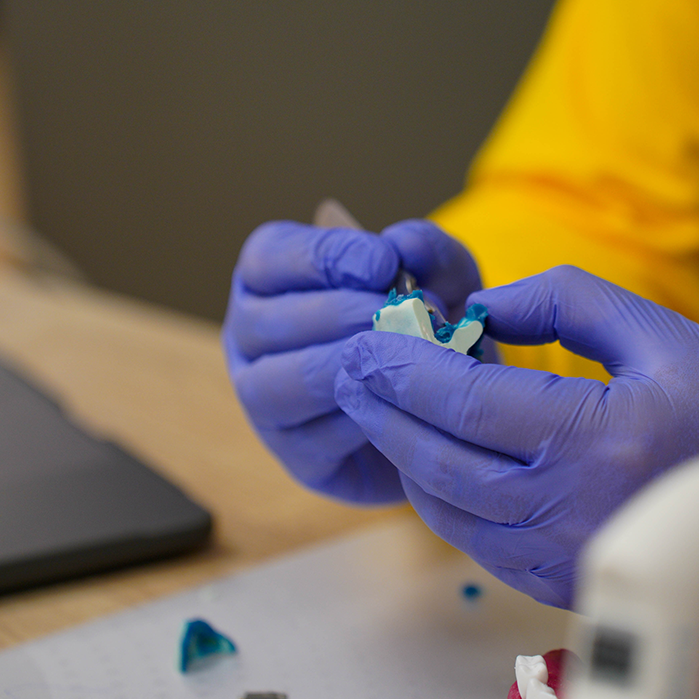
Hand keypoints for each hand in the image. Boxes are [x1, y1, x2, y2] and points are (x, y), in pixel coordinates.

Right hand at [224, 218, 481, 503]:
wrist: (448, 405)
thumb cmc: (427, 322)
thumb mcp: (440, 275)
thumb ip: (427, 249)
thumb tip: (403, 243)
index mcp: (270, 278)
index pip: (270, 258)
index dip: (325, 257)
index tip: (385, 262)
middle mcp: (251, 336)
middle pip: (265, 322)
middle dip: (339, 314)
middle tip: (402, 315)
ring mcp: (264, 400)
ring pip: (275, 384)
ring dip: (340, 367)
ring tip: (401, 356)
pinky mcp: (297, 455)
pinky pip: (312, 439)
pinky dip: (359, 419)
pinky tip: (402, 402)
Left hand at [334, 266, 698, 605]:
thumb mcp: (658, 333)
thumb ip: (564, 301)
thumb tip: (481, 310)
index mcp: (596, 440)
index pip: (465, 403)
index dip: (404, 368)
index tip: (368, 338)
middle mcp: (569, 509)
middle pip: (436, 459)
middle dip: (379, 409)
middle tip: (349, 368)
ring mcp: (561, 556)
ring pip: (444, 507)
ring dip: (402, 453)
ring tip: (383, 405)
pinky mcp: (559, 583)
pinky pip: (474, 541)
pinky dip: (441, 495)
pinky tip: (433, 456)